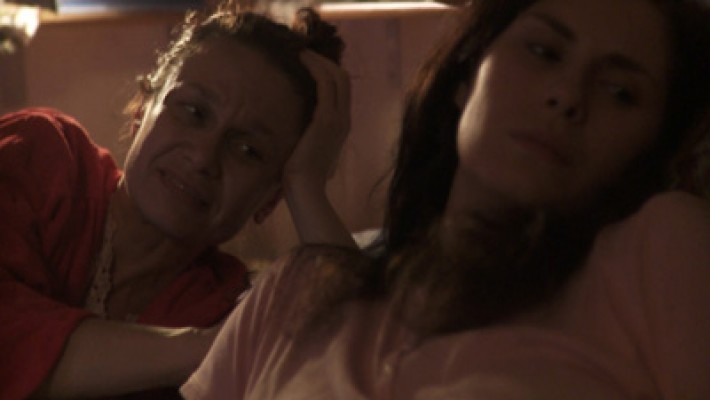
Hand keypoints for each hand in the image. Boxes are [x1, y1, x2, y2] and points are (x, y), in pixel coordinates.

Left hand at [283, 50, 351, 187]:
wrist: (306, 190)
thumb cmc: (300, 177)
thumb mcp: (307, 152)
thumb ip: (307, 138)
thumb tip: (295, 132)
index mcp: (341, 128)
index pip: (341, 91)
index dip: (329, 73)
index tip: (310, 64)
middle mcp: (344, 120)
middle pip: (343, 79)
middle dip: (325, 62)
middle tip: (305, 53)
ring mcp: (338, 119)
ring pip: (336, 77)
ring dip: (319, 61)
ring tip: (301, 52)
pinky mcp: (326, 119)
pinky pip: (325, 83)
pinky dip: (315, 67)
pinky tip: (301, 59)